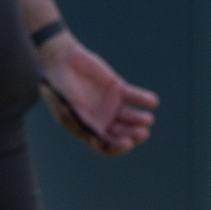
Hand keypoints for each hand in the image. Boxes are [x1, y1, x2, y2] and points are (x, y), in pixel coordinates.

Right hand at [37, 34, 158, 157]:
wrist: (61, 61)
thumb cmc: (58, 87)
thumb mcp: (67, 108)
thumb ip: (82, 123)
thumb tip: (96, 141)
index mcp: (88, 128)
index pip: (106, 146)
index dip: (118, 148)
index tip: (127, 143)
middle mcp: (101, 120)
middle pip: (122, 134)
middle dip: (133, 135)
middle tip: (143, 132)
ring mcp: (111, 105)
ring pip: (131, 118)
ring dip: (140, 119)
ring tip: (148, 119)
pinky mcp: (118, 89)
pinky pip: (134, 97)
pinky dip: (144, 99)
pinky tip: (152, 101)